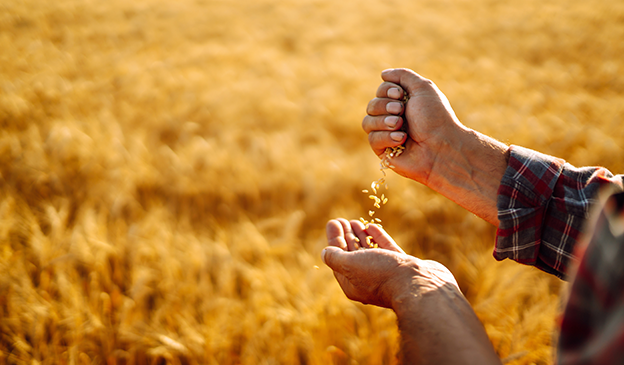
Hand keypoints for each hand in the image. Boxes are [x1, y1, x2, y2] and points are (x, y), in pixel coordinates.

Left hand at [322, 219, 458, 308]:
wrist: (419, 285)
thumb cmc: (382, 275)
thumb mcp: (351, 265)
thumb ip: (336, 258)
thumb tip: (324, 253)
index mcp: (353, 284)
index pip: (338, 259)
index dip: (334, 239)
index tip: (333, 222)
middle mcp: (368, 280)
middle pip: (352, 255)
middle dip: (345, 237)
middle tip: (340, 220)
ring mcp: (387, 274)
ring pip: (369, 252)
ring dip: (360, 236)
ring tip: (354, 222)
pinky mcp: (402, 267)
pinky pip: (386, 250)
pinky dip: (378, 238)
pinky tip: (372, 227)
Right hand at [362, 68, 508, 225]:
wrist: (442, 146)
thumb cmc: (435, 118)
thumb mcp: (423, 88)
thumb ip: (403, 75)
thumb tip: (383, 74)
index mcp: (403, 103)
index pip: (380, 91)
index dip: (387, 91)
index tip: (400, 95)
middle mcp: (393, 118)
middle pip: (371, 105)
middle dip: (385, 106)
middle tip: (401, 111)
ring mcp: (387, 135)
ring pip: (367, 122)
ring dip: (384, 121)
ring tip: (400, 125)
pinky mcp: (383, 151)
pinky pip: (372, 139)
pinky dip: (386, 137)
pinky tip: (402, 139)